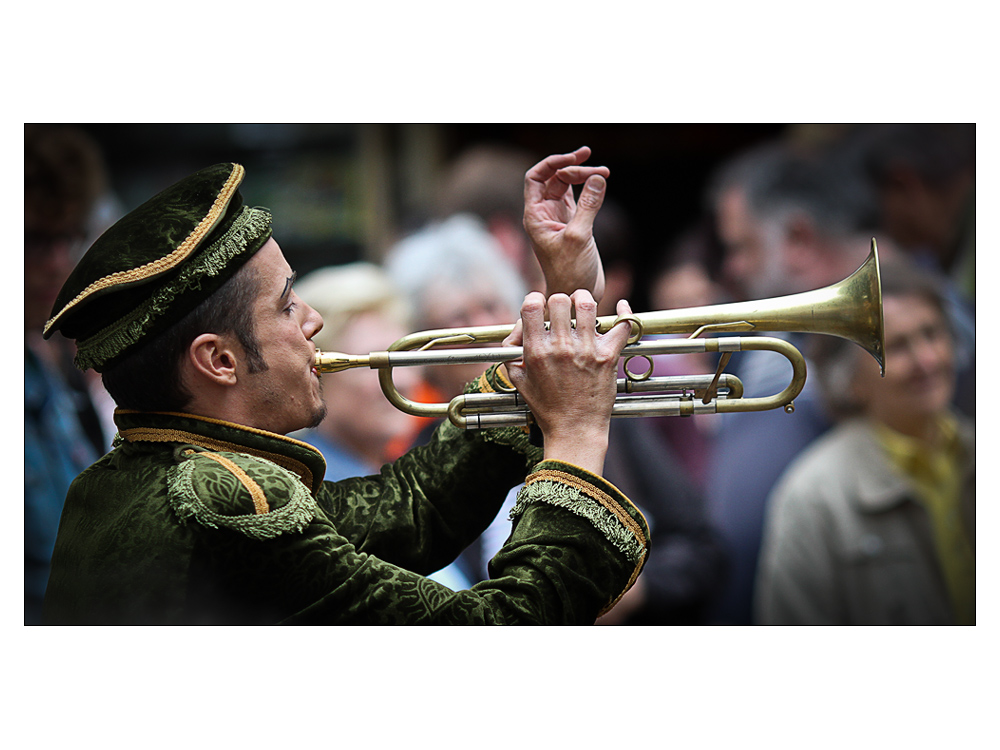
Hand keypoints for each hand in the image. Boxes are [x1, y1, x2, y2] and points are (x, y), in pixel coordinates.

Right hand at [503, 290, 632, 474]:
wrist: (574, 430)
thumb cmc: (546, 407)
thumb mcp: (518, 380)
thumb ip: (511, 351)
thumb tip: (520, 326)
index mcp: (536, 351)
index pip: (532, 306)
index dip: (535, 299)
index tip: (540, 305)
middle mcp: (560, 348)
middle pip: (559, 300)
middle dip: (560, 300)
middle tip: (564, 309)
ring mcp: (586, 351)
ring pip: (587, 306)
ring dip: (584, 300)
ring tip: (584, 306)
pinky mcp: (607, 357)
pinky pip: (622, 326)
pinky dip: (625, 313)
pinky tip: (623, 307)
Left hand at [523, 147, 609, 300]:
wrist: (577, 296)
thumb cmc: (570, 273)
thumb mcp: (579, 237)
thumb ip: (588, 206)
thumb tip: (598, 177)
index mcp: (535, 216)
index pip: (535, 178)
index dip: (552, 163)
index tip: (573, 159)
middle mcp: (544, 214)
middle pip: (555, 178)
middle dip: (574, 168)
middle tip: (597, 170)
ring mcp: (560, 218)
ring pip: (568, 186)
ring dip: (584, 176)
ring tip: (605, 172)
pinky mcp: (575, 223)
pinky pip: (579, 197)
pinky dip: (590, 187)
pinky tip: (601, 180)